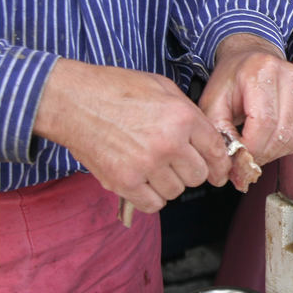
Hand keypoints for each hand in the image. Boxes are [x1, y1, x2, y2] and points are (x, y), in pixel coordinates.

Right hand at [33, 59, 230, 213]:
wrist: (71, 100)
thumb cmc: (114, 90)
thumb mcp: (162, 87)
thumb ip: (189, 113)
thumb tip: (207, 136)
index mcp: (182, 118)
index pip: (216, 151)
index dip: (220, 164)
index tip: (219, 172)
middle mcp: (168, 143)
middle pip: (199, 175)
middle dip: (192, 171)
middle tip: (178, 163)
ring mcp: (146, 165)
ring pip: (177, 191)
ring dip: (169, 183)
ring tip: (154, 167)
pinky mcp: (123, 181)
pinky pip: (153, 204)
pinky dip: (151, 197)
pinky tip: (144, 182)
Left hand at [198, 33, 292, 166]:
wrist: (252, 58)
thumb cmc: (233, 78)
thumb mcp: (213, 101)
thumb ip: (219, 131)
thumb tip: (233, 161)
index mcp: (262, 71)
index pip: (264, 122)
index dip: (252, 148)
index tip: (239, 159)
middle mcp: (289, 76)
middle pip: (281, 132)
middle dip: (262, 154)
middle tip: (247, 159)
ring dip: (274, 152)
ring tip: (257, 149)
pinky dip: (286, 145)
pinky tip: (271, 139)